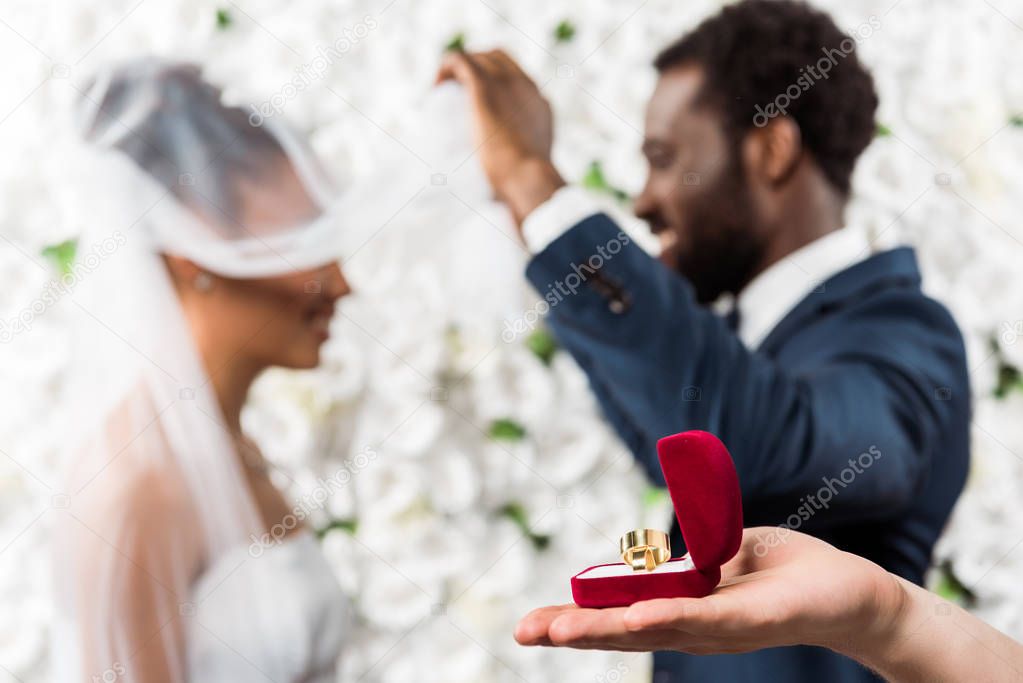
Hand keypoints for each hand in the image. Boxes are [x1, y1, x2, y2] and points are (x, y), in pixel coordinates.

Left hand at [436, 49, 564, 224]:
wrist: (530, 181)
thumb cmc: (530, 191)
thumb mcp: (532, 183)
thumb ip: (526, 187)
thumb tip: (517, 220)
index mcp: (541, 108)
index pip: (521, 83)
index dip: (499, 88)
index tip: (481, 110)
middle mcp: (527, 89)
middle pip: (500, 61)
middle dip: (479, 69)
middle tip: (458, 95)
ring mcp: (507, 85)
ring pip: (481, 57)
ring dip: (461, 67)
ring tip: (443, 89)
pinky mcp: (485, 89)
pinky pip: (462, 61)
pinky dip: (447, 66)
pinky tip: (436, 84)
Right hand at [515, 527, 906, 657]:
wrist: (853, 592)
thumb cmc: (786, 571)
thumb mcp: (723, 554)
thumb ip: (686, 559)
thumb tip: (649, 558)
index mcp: (682, 610)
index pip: (618, 617)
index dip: (574, 621)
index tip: (528, 626)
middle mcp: (695, 627)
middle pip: (624, 630)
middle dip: (573, 632)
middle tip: (525, 632)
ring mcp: (723, 627)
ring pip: (655, 627)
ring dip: (606, 628)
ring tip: (562, 630)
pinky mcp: (757, 617)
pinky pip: (707, 617)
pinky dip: (668, 617)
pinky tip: (638, 618)